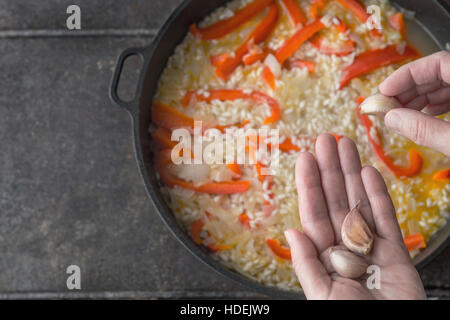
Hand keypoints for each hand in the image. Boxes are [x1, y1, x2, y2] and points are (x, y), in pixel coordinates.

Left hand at [285, 134, 425, 299]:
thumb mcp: (322, 295)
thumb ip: (306, 263)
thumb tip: (291, 231)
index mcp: (323, 255)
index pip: (313, 212)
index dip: (309, 184)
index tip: (305, 158)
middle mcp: (344, 245)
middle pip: (335, 200)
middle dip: (330, 169)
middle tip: (326, 139)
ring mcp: (370, 246)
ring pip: (359, 201)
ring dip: (352, 172)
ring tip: (346, 144)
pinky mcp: (395, 251)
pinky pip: (386, 217)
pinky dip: (378, 194)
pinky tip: (369, 172)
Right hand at [379, 51, 449, 156]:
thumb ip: (425, 129)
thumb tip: (391, 119)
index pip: (438, 63)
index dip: (407, 75)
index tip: (383, 91)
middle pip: (439, 74)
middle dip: (410, 89)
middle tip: (385, 106)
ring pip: (447, 86)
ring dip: (420, 99)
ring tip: (398, 115)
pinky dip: (437, 106)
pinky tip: (422, 118)